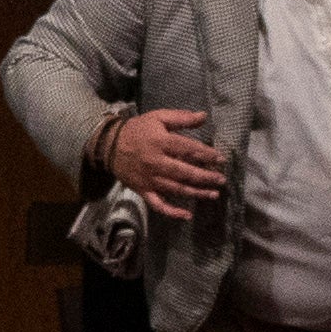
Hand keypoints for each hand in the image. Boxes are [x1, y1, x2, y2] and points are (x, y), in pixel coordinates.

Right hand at [108, 107, 226, 217]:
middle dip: (205, 177)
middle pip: (185, 172)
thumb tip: (204, 116)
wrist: (109, 145)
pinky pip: (158, 205)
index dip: (206, 155)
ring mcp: (150, 179)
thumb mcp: (158, 117)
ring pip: (176, 189)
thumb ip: (181, 117)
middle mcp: (156, 162)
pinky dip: (172, 212)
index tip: (221, 159)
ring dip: (196, 193)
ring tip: (214, 194)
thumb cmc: (137, 130)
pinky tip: (187, 215)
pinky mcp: (143, 190)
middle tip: (221, 180)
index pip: (188, 149)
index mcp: (160, 142)